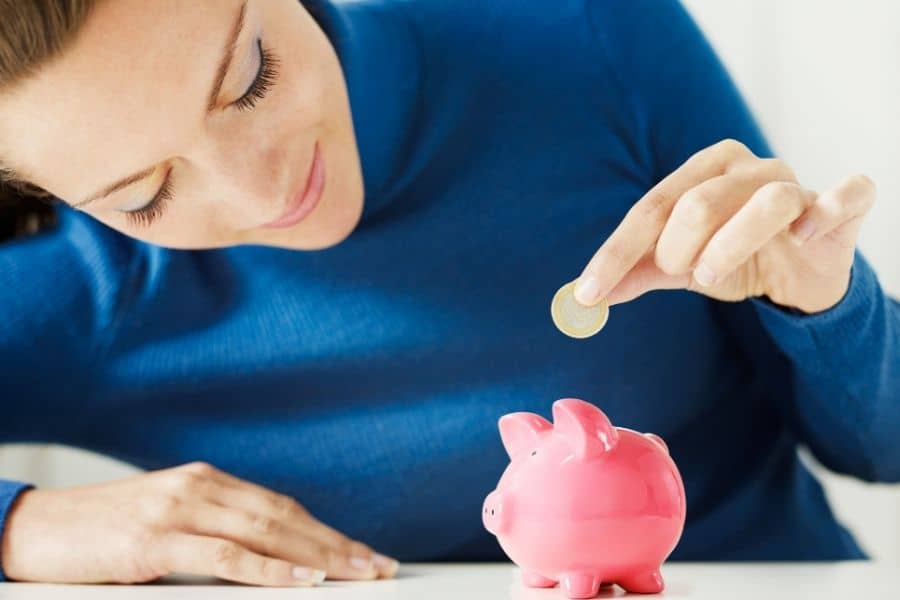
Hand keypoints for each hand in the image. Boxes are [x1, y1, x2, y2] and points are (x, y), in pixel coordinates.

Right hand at [1, 462, 398, 585]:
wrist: (33, 528)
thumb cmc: (101, 532)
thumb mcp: (167, 524)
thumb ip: (214, 533)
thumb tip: (266, 560)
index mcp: (207, 482)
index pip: (282, 507)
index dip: (326, 532)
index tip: (361, 552)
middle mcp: (201, 486)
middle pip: (285, 517)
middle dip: (337, 544)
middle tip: (377, 564)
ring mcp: (179, 508)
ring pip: (266, 532)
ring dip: (318, 556)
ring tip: (357, 573)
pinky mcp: (155, 537)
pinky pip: (225, 555)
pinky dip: (269, 570)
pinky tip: (302, 582)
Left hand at [574, 139, 875, 313]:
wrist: (801, 272)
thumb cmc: (736, 257)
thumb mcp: (681, 266)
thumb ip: (638, 272)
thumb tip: (588, 297)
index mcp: (702, 171)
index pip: (650, 209)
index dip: (617, 253)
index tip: (590, 293)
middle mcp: (748, 168)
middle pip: (699, 202)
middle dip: (677, 249)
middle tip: (682, 275)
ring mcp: (797, 183)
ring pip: (766, 202)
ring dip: (732, 244)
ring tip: (712, 274)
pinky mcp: (844, 204)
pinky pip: (845, 195)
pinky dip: (825, 212)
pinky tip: (803, 236)